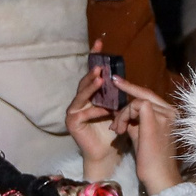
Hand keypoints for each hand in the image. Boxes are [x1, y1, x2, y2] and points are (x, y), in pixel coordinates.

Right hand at [64, 55, 124, 182]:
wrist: (108, 153)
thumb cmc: (115, 130)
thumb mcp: (119, 108)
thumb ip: (118, 95)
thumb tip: (122, 79)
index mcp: (93, 95)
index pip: (94, 73)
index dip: (96, 58)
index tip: (100, 43)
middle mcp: (81, 100)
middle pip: (86, 81)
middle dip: (92, 71)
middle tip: (100, 64)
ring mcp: (75, 110)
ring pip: (82, 94)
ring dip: (90, 86)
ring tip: (99, 78)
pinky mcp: (72, 122)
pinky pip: (82, 111)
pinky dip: (93, 108)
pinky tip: (103, 107)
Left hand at [117, 82, 183, 195]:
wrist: (157, 174)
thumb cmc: (149, 158)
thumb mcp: (141, 134)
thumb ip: (136, 120)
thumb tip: (125, 111)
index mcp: (169, 114)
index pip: (149, 96)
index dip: (133, 88)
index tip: (117, 81)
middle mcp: (170, 111)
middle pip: (144, 94)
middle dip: (126, 89)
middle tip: (112, 83)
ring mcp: (165, 115)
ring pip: (137, 101)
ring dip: (122, 114)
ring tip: (117, 128)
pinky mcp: (155, 120)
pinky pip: (136, 106)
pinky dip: (124, 115)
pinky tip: (120, 128)